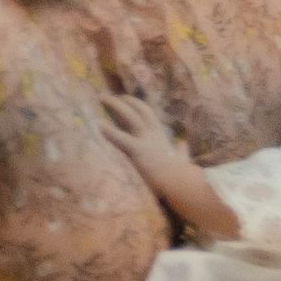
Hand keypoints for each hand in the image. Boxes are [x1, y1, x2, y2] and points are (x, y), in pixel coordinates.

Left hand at [98, 94, 216, 220]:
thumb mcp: (182, 158)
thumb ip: (180, 150)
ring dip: (115, 105)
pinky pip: (121, 138)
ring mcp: (147, 141)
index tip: (125, 100)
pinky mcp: (139, 151)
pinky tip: (98, 125)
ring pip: (130, 116)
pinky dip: (109, 131)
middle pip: (140, 109)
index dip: (136, 106)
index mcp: (161, 135)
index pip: (147, 115)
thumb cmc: (180, 174)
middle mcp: (154, 134)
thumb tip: (182, 146)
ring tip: (101, 98)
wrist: (180, 183)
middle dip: (124, 101)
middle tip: (109, 97)